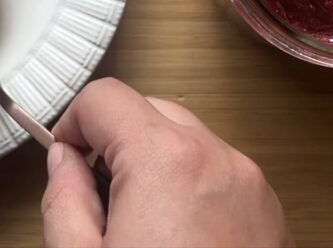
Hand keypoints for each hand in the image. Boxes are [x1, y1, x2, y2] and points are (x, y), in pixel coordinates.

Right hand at [42, 78, 291, 246]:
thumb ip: (63, 198)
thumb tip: (64, 161)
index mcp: (165, 161)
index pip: (106, 98)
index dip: (73, 124)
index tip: (65, 159)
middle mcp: (218, 160)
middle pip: (151, 111)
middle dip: (116, 142)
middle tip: (97, 199)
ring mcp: (251, 186)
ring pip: (189, 141)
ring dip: (156, 164)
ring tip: (140, 229)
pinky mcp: (270, 214)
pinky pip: (220, 174)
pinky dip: (192, 188)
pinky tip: (176, 243)